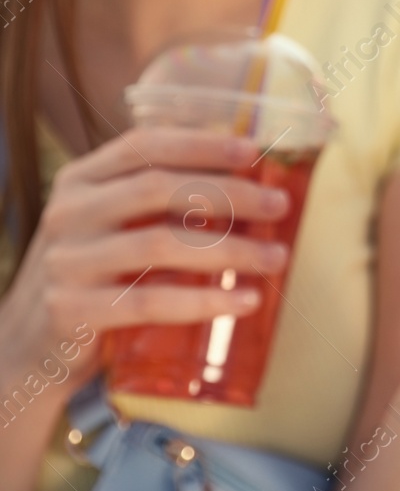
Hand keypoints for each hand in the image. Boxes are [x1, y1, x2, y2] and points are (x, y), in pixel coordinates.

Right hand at [0, 128, 291, 372]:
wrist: (29, 347)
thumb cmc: (96, 274)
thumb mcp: (111, 224)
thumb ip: (157, 199)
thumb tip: (252, 178)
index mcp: (81, 180)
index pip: (144, 146)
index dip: (201, 144)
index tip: (255, 151)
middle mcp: (69, 214)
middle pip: (158, 189)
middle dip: (229, 194)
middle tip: (279, 207)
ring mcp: (66, 263)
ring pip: (160, 244)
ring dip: (230, 250)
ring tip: (276, 258)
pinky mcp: (71, 312)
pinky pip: (149, 302)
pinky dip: (204, 301)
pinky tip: (245, 301)